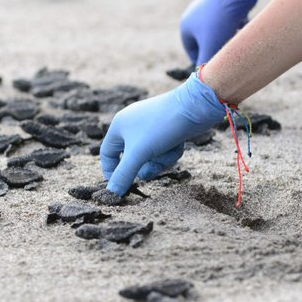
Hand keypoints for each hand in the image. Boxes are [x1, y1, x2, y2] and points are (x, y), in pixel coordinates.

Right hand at [100, 75, 225, 194]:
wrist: (195, 107)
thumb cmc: (161, 127)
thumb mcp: (139, 154)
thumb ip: (124, 175)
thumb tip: (111, 194)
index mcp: (119, 125)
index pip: (107, 154)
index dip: (112, 172)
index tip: (120, 187)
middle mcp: (132, 125)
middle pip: (131, 158)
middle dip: (145, 166)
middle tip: (154, 169)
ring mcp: (150, 127)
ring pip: (149, 157)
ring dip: (160, 160)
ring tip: (169, 151)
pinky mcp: (166, 129)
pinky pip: (162, 150)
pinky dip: (170, 152)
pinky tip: (179, 144)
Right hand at [180, 0, 269, 65]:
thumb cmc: (220, 22)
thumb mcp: (211, 47)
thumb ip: (206, 64)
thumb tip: (205, 77)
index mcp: (186, 26)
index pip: (191, 50)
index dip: (204, 59)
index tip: (216, 65)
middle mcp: (194, 15)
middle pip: (207, 40)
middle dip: (220, 47)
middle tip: (230, 51)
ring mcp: (208, 6)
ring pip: (219, 30)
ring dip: (229, 36)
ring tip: (238, 35)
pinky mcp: (222, 0)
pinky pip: (228, 19)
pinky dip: (235, 23)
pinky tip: (244, 22)